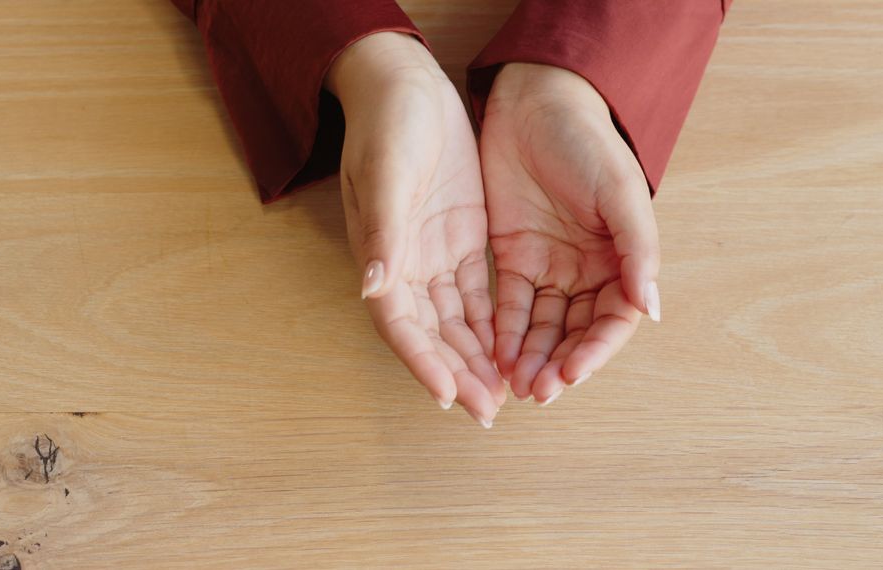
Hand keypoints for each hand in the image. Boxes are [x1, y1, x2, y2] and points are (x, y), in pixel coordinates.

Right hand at [325, 32, 504, 426]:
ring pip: (458, 321)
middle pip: (432, 333)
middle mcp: (406, 265)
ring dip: (476, 358)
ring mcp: (434, 255)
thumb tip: (372, 288)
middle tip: (487, 411)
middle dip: (457, 373)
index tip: (448, 395)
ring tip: (503, 394)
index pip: (401, 323)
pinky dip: (491, 325)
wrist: (408, 86)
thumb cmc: (388, 125)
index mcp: (382, 255)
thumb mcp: (386, 174)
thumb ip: (382, 234)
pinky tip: (510, 349)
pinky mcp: (461, 239)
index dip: (422, 361)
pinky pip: (478, 294)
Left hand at [479, 63, 661, 404]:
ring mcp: (547, 266)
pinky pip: (508, 304)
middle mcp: (586, 270)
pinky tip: (496, 356)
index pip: (612, 321)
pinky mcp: (511, 256)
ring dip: (530, 357)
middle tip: (538, 392)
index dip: (595, 351)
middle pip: (574, 331)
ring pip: (541, 326)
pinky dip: (504, 332)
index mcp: (620, 259)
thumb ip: (637, 252)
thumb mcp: (618, 193)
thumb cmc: (587, 143)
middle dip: (558, 364)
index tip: (572, 373)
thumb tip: (652, 311)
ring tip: (516, 385)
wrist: (536, 102)